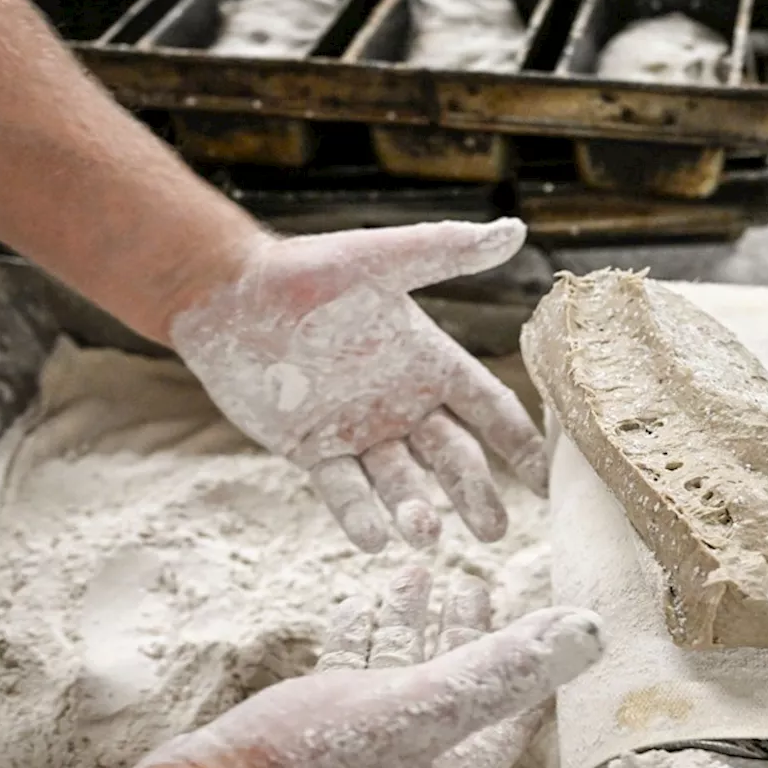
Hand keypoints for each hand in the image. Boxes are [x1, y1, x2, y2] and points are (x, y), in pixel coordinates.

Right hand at [135, 567, 602, 767]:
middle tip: (473, 580)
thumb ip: (495, 671)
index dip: (532, 656)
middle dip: (467, 628)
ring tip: (417, 570)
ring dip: (411, 621)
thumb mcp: (413, 710)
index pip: (515, 709)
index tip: (539, 601)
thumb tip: (587, 632)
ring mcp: (367, 753)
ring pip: (402, 673)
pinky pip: (352, 678)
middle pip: (459, 683)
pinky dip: (360, 636)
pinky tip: (357, 599)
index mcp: (453, 766)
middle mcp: (417, 762)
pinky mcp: (319, 739)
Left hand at [168, 219, 545, 551]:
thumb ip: (448, 251)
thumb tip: (516, 229)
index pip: (488, 408)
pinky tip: (375, 538)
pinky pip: (344, 490)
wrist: (225, 295)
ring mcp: (359, 429)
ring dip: (416, 510)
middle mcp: (402, 401)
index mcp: (429, 361)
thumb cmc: (305, 270)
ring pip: (400, 481)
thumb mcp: (382, 260)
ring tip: (425, 534)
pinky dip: (359, 515)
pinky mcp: (314, 448)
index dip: (516, 441)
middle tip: (494, 532)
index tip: (542, 480)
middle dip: (474, 492)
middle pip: (451, 456)